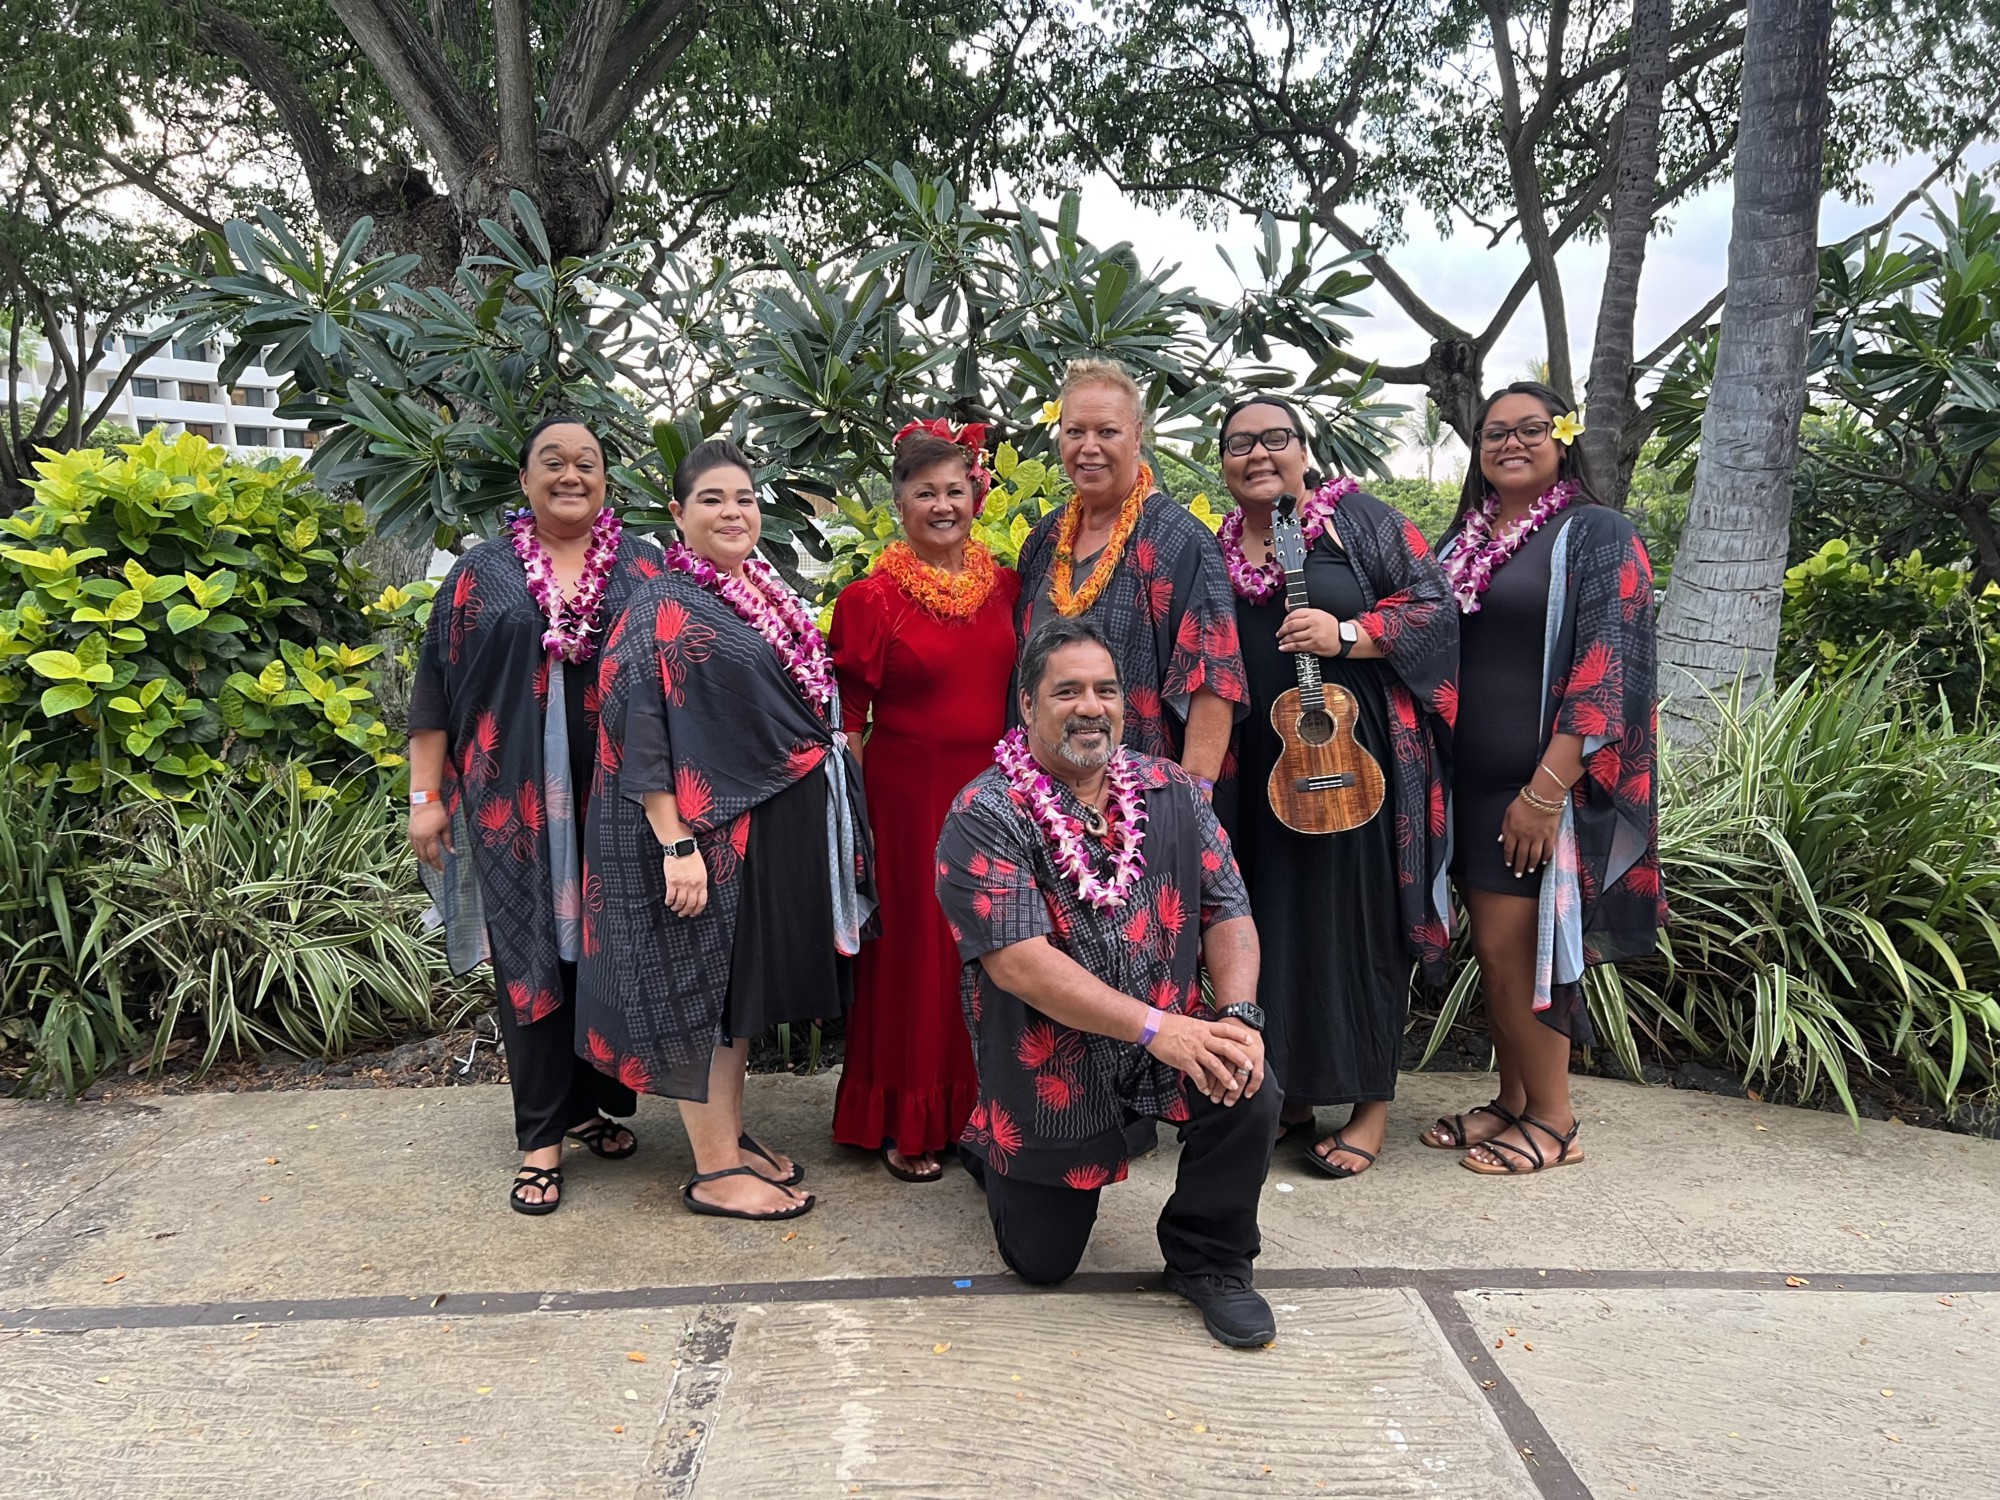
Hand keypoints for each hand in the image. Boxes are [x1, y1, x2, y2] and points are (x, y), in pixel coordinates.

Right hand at [409, 801, 451, 870]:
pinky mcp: (409, 832)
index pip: (434, 855)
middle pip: (425, 856)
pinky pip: (413, 846)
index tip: (442, 871)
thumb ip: (448, 840)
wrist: (423, 801)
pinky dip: (417, 852)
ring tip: (430, 863)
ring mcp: (413, 835)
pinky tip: (421, 854)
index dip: (438, 864)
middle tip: (437, 869)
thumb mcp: (446, 826)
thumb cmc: (437, 812)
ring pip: (417, 852)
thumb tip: (452, 852)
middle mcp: (419, 838)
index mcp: (429, 837)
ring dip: (423, 859)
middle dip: (431, 863)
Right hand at [663, 850, 708, 917]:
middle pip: (690, 904)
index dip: (697, 910)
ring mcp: (682, 884)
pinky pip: (670, 897)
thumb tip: (696, 895)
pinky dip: (669, 902)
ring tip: (674, 909)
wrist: (682, 849)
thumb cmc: (692, 858)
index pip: (701, 902)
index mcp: (702, 883)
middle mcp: (693, 886)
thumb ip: (700, 883)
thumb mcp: (701, 871)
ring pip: (680, 903)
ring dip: (677, 908)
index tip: (693, 913)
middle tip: (682, 914)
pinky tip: (668, 903)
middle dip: (686, 912)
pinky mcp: (671, 882)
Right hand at [1143, 1012, 1264, 1103]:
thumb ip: (1202, 1031)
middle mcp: (1202, 1038)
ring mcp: (1194, 1049)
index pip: (1225, 1029)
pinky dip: (1203, 1083)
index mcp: (1204, 1027)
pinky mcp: (1184, 1059)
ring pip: (1214, 1064)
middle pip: (1225, 1047)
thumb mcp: (1190, 1023)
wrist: (1153, 1027)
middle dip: (1239, 1057)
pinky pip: (1197, 1074)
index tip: (1250, 1040)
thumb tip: (1210, 1037)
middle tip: (1249, 1066)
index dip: (1239, 1035)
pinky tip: (1207, 1090)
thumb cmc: (1169, 1024)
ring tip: (1233, 1086)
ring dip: (1225, 1076)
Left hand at [1276, 607, 1342, 656]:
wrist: (1343, 638)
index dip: (1285, 620)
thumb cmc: (1329, 626)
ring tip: (1281, 641)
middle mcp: (1314, 623)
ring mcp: (1314, 634)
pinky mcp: (1315, 645)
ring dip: (1284, 640)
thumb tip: (1287, 604)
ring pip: (1293, 637)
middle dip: (1282, 630)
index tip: (1283, 624)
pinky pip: (1298, 646)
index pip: (1294, 614)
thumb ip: (1303, 612)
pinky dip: (1288, 648)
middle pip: (1292, 626)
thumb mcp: (1318, 614)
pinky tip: (1284, 648)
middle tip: (1279, 633)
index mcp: (1314, 613)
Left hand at [1500, 793, 1559, 877]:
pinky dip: (1546, 858)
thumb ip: (1505, 828)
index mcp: (1513, 831)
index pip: (1509, 849)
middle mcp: (1525, 836)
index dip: (1508, 858)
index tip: (1509, 865)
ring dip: (1531, 865)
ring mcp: (1538, 837)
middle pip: (1521, 855)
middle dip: (1519, 867)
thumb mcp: (1508, 813)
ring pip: (1534, 856)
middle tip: (1518, 875)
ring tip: (1530, 870)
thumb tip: (1501, 841)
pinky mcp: (1550, 835)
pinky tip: (1544, 863)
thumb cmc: (1524, 802)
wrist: (1543, 796)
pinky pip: (1548, 850)